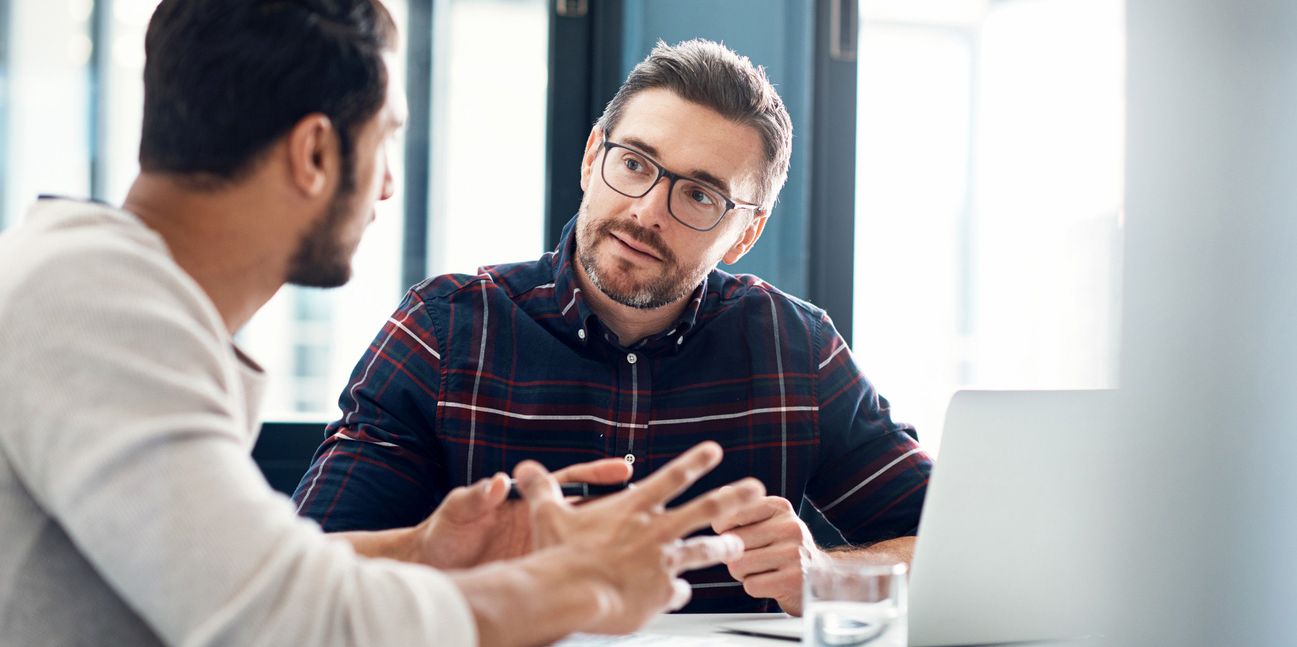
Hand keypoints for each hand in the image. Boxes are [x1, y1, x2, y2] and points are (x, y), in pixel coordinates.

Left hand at [412, 458, 632, 568]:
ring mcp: (540, 550)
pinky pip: (568, 574)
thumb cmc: (442, 534)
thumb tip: (498, 482)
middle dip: (621, 511)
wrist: (431, 568)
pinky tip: (612, 586)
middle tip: (651, 510)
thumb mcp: (458, 511)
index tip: (624, 470)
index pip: (568, 481)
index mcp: (525, 501)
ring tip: (646, 551)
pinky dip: (589, 579)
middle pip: (589, 513)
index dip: (597, 475)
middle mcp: (539, 524)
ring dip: (612, 546)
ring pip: (585, 546)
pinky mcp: (536, 573)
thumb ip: (478, 495)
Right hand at [514, 441, 764, 633]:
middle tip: (756, 489)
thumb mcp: (548, 514)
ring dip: (723, 547)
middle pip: (707, 509)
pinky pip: (678, 592)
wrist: (571, 592)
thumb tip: (523, 469)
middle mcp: (656, 532)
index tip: (714, 451)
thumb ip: (542, 489)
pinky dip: (678, 592)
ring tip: (737, 545)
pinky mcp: (662, 593)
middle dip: (735, 497)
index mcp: (634, 509)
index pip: (672, 477)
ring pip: (704, 551)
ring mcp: (663, 562)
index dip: (695, 462)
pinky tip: (679, 595)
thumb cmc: (560, 555)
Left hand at [712, 495, 828, 615]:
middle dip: (734, 554)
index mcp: (780, 507)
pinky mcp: (794, 580)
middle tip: (753, 557)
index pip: (732, 513)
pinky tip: (771, 583)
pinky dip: (755, 587)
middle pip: (732, 541)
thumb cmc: (785, 548)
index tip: (735, 535)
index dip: (723, 529)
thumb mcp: (771, 521)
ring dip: (742, 573)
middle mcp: (790, 527)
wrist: (822, 577)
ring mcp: (794, 554)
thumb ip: (745, 509)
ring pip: (738, 564)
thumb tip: (723, 493)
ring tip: (761, 570)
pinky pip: (751, 585)